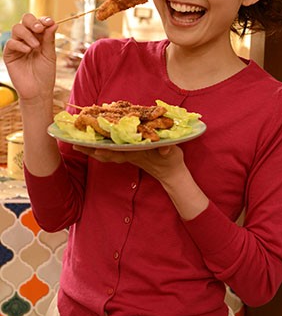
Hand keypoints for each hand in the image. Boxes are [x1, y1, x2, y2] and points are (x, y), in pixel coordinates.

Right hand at [3, 14, 57, 101]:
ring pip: (17, 28)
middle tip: (40, 29)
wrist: (38, 91)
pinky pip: (10, 43)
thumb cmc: (45, 73)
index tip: (50, 23)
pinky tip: (28, 51)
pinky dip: (20, 44)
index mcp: (39, 37)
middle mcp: (27, 39)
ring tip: (36, 46)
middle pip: (25, 20)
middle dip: (33, 22)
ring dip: (27, 34)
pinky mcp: (9, 55)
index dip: (43, 20)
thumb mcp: (50, 55)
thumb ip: (49, 39)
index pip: (39, 22)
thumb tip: (54, 23)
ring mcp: (17, 46)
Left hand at [74, 143, 208, 219]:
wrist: (171, 173)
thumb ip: (168, 151)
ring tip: (76, 143)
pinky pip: (110, 149)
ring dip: (91, 148)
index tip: (96, 149)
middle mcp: (128, 155)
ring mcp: (127, 154)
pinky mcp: (127, 152)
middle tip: (75, 144)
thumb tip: (165, 149)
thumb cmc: (171, 162)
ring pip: (106, 151)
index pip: (120, 152)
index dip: (108, 151)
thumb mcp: (172, 155)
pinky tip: (91, 142)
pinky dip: (100, 146)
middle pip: (107, 152)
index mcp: (138, 154)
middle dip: (92, 149)